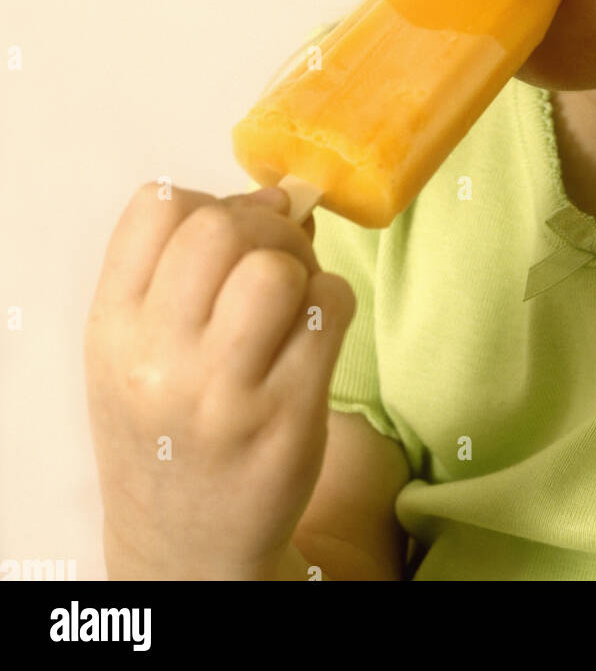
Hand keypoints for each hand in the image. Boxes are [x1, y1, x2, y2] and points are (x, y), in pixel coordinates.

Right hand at [84, 181, 355, 578]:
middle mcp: (160, 360)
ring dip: (301, 266)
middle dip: (265, 225)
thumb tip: (284, 196)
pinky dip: (333, 301)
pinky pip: (330, 308)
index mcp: (114, 329)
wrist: (184, 545)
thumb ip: (192, 266)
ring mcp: (224, 393)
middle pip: (221, 228)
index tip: (229, 231)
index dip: (208, 200)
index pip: (156, 207)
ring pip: (277, 269)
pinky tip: (315, 331)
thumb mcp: (143, 347)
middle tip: (275, 257)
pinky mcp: (288, 418)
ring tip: (294, 299)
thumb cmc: (169, 425)